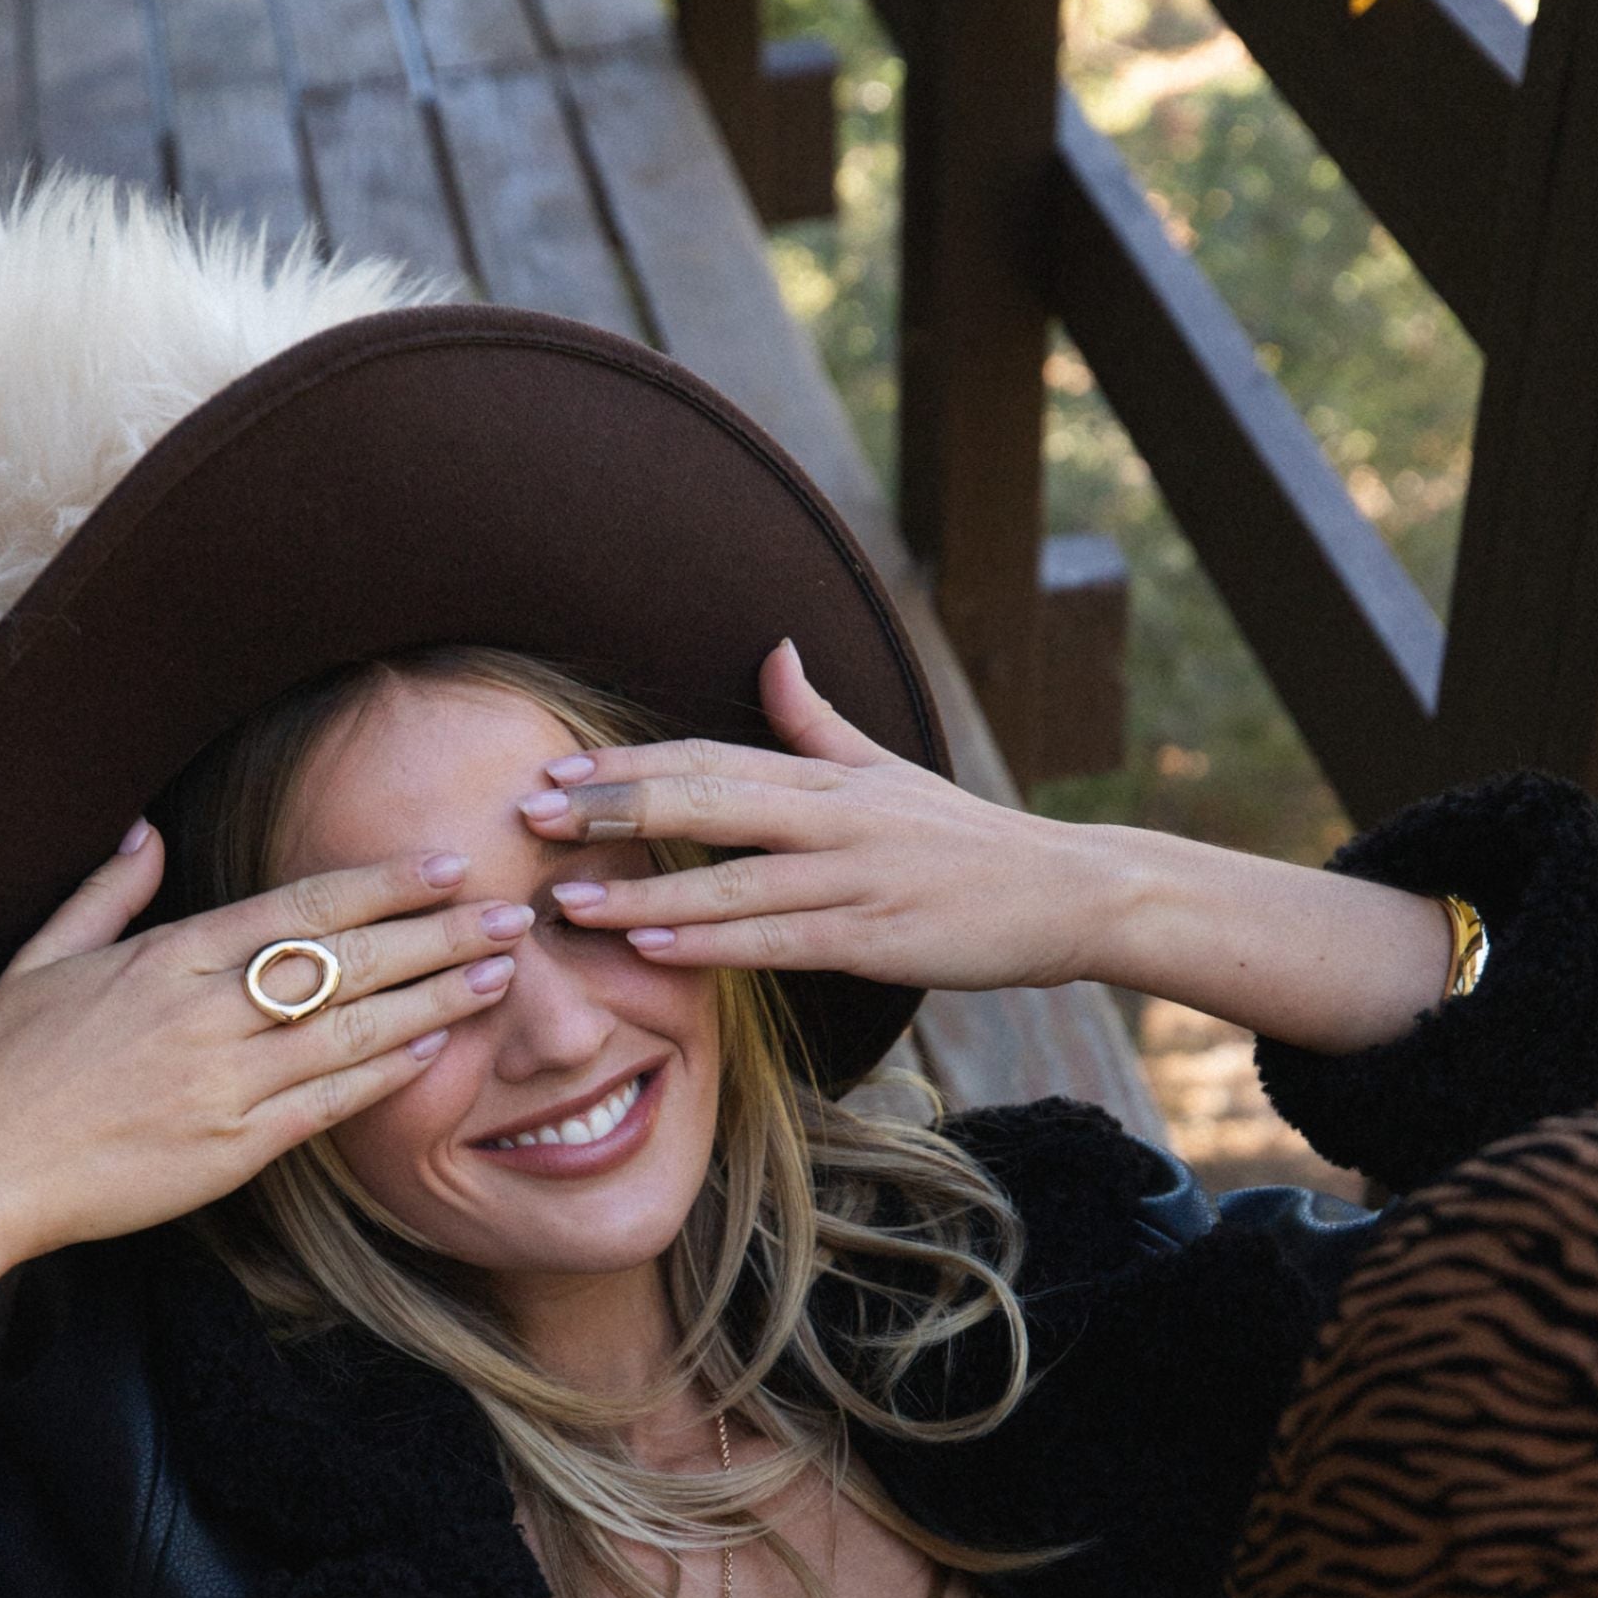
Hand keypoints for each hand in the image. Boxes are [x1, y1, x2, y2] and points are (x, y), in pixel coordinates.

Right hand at [0, 827, 528, 1419]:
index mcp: (167, 957)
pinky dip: (382, 1074)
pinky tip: (433, 1048)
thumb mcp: (41, 958)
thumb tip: (144, 832)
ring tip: (498, 976)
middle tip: (512, 915)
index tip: (445, 865)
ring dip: (432, 998)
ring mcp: (222, 1081)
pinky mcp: (229, 1148)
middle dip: (437, 934)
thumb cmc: (2, 1067)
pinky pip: (324, 1103)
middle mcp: (206, 1011)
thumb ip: (106, 894)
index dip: (381, 884)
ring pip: (351, 1029)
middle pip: (346, 961)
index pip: (299, 907)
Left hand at [517, 640, 1120, 995]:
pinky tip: (653, 946)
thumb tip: (770, 651)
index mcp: (828, 777)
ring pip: (731, 879)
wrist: (1068, 892)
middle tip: (529, 818)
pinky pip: (778, 940)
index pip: (711, 758)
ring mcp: (854, 877)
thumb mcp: (888, 768)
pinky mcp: (875, 938)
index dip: (631, 766)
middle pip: (707, 801)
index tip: (555, 774)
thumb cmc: (966, 839)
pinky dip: (712, 942)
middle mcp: (833, 816)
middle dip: (614, 810)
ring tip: (568, 900)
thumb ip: (815, 720)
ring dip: (644, 889)